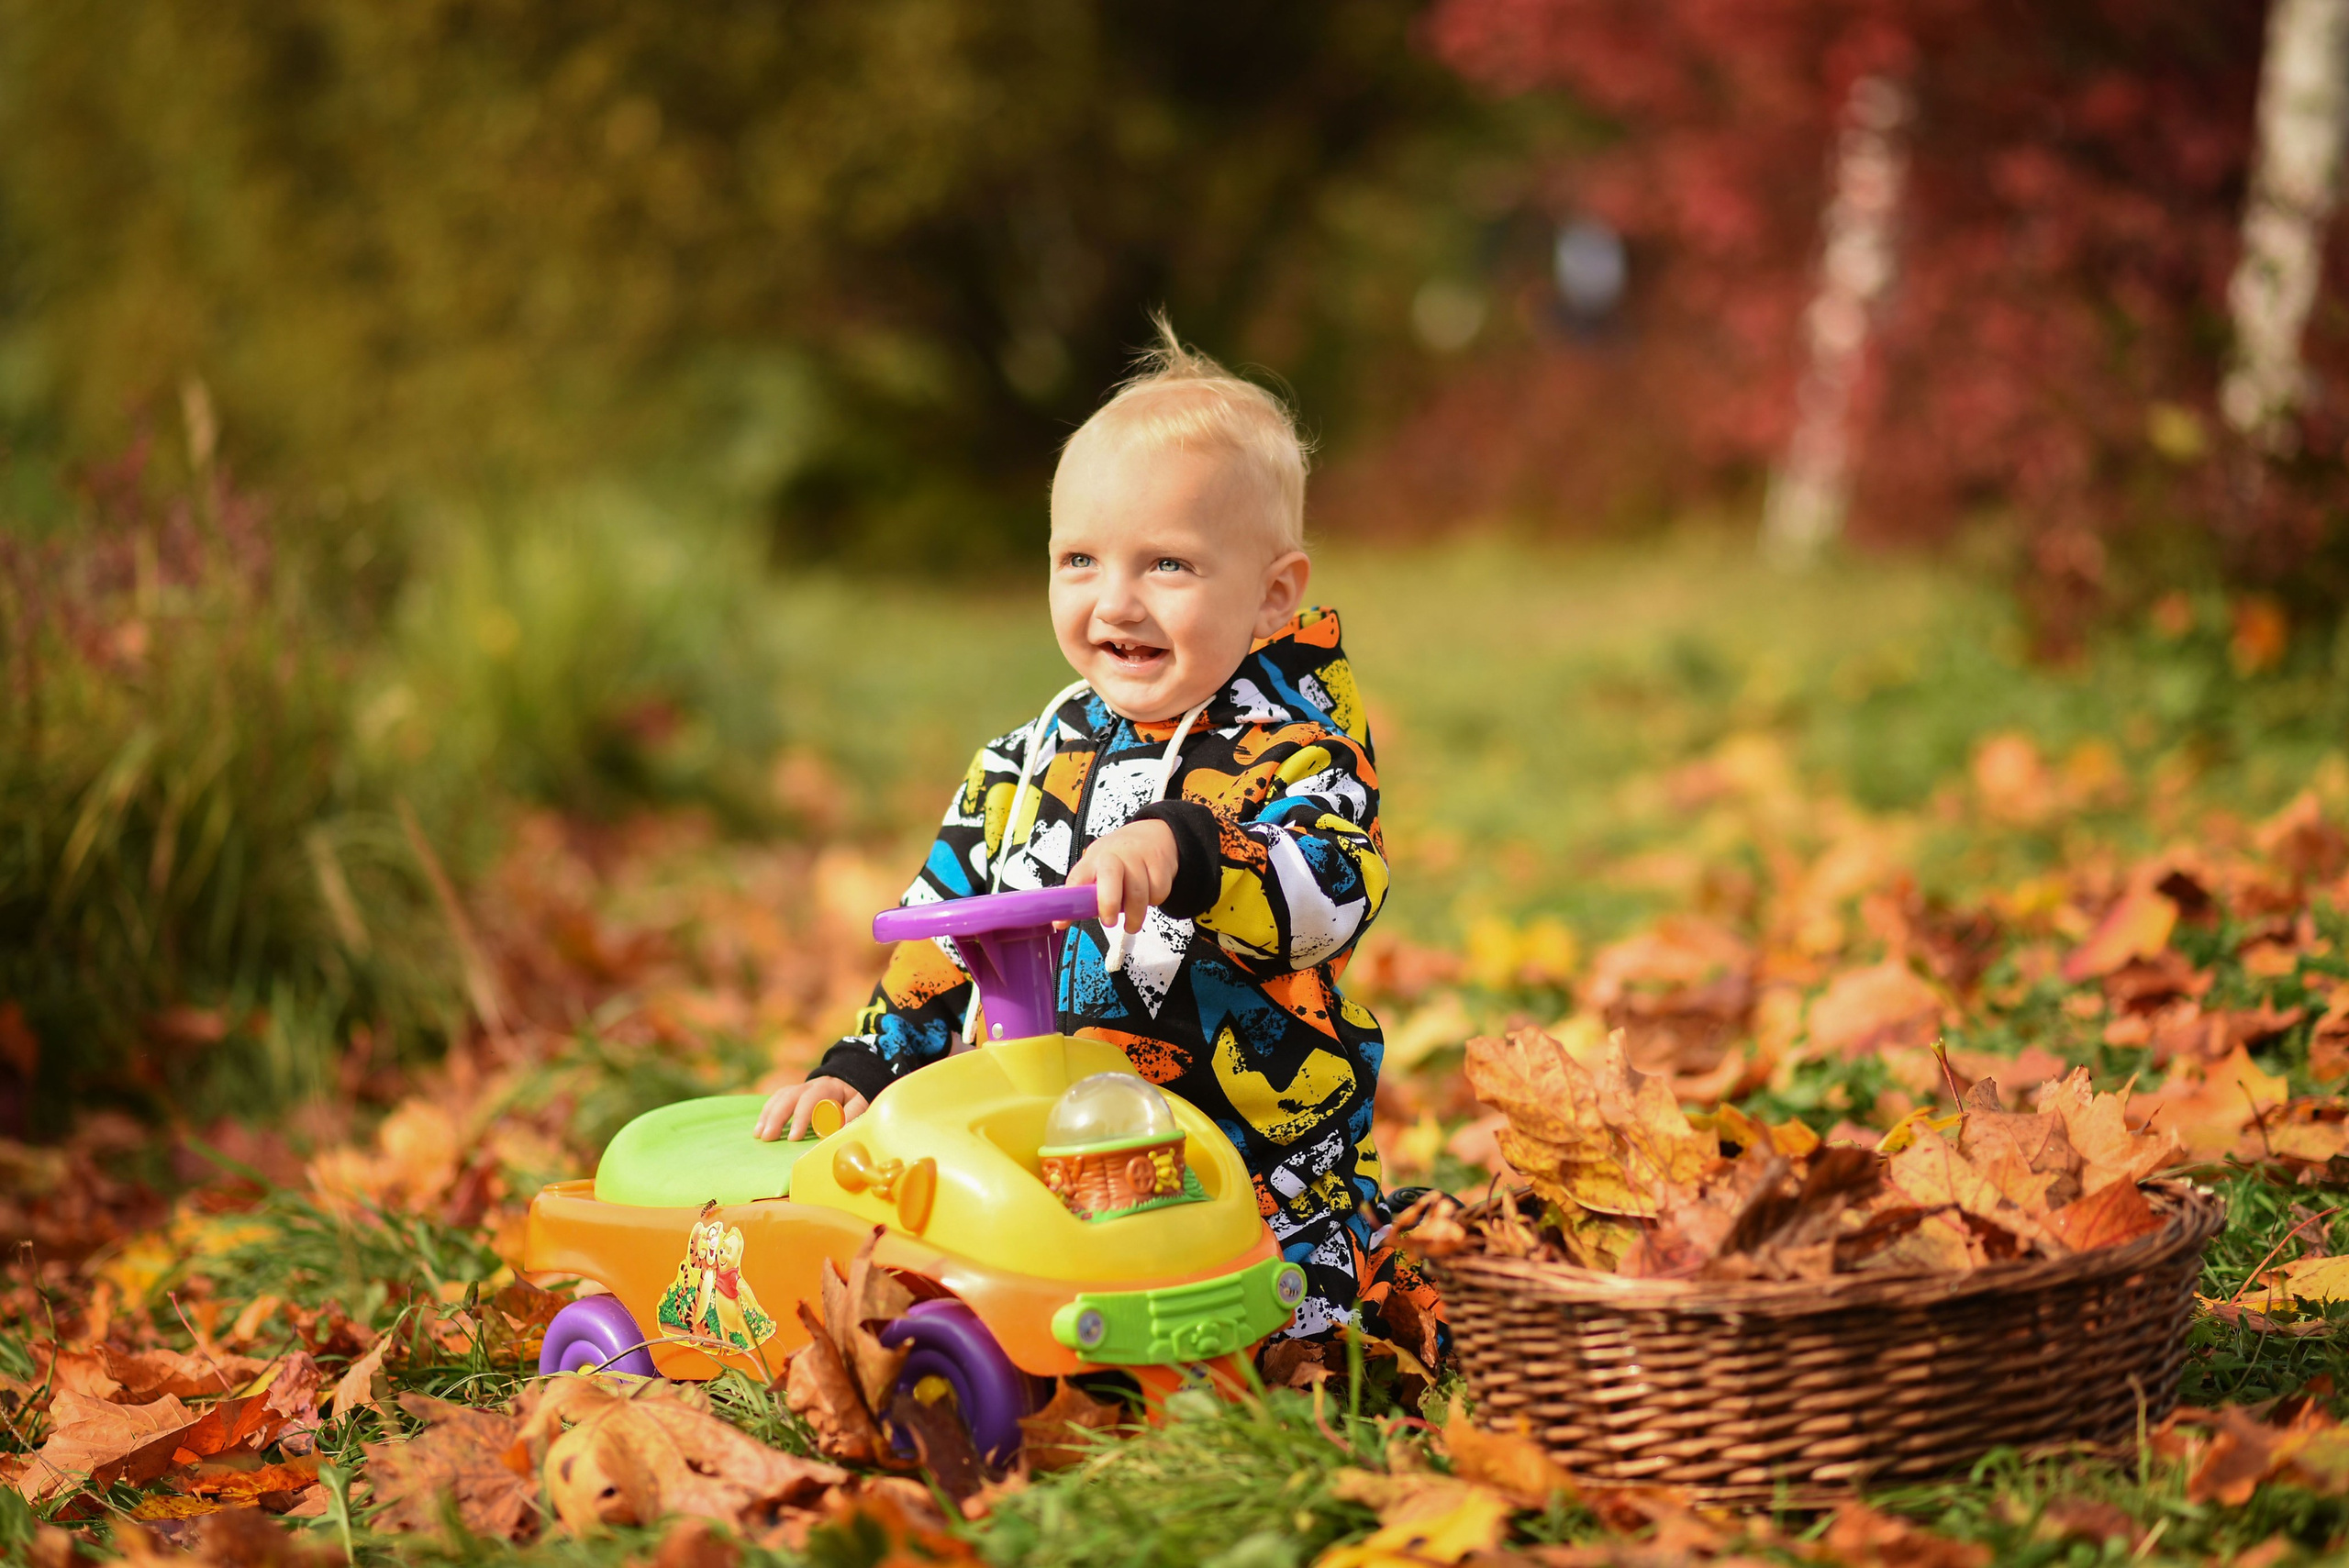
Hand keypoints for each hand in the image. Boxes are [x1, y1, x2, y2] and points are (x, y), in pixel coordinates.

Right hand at [754, 1076, 869, 1141]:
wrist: (848, 1079)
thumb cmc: (854, 1096)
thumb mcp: (860, 1102)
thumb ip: (852, 1113)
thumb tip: (839, 1129)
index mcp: (828, 1087)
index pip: (811, 1100)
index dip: (801, 1118)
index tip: (794, 1137)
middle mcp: (810, 1085)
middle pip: (789, 1097)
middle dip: (778, 1117)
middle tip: (769, 1137)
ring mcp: (799, 1088)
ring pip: (780, 1098)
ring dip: (768, 1116)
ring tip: (759, 1135)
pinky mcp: (792, 1093)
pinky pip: (776, 1099)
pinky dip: (766, 1113)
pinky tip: (759, 1127)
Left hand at [1068, 819, 1177, 935]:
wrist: (1153, 835)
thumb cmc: (1121, 858)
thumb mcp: (1097, 868)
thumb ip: (1084, 895)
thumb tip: (1062, 922)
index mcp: (1093, 860)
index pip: (1076, 878)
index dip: (1070, 902)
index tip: (1062, 921)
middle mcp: (1114, 855)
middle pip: (1109, 877)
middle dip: (1109, 903)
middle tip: (1109, 921)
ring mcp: (1138, 857)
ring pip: (1139, 892)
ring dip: (1136, 915)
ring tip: (1132, 923)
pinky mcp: (1159, 862)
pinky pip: (1159, 891)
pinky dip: (1155, 900)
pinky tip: (1148, 896)